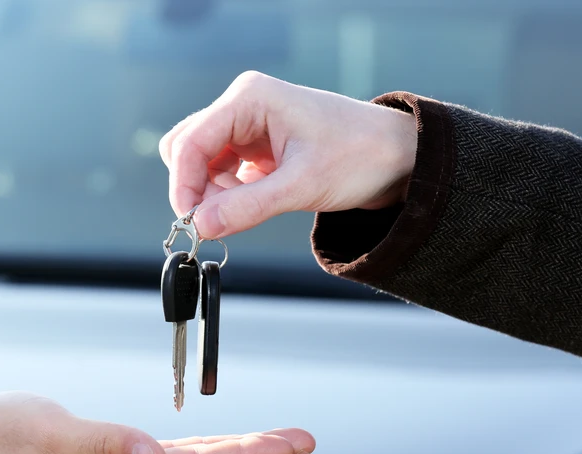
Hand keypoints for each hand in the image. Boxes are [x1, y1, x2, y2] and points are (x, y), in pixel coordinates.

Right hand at [159, 71, 417, 238]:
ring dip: (211, 195)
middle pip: (188, 149)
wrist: (398, 159)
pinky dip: (226, 195)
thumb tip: (200, 226)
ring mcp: (249, 126)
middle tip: (214, 223)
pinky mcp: (257, 148)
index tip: (190, 224)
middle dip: (195, 190)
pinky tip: (247, 208)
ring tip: (240, 216)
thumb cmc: (360, 157)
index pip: (191, 142)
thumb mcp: (302, 186)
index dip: (183, 185)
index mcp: (250, 98)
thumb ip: (247, 207)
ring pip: (202, 164)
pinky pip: (222, 173)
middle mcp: (243, 106)